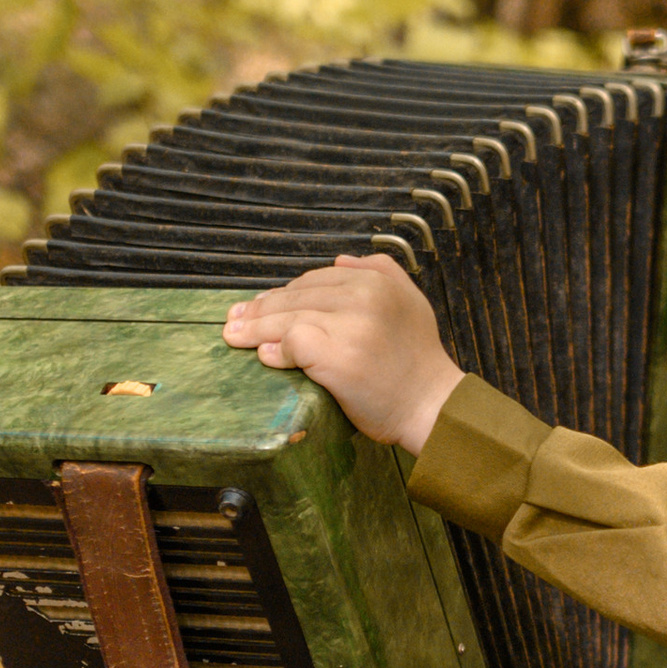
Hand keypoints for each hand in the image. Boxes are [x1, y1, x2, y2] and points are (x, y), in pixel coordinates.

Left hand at [221, 253, 462, 454]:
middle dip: (260, 308)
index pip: (315, 280)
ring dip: (255, 328)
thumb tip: (339, 261)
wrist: (433, 406)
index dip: (284, 292)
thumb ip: (379, 271)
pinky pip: (293, 343)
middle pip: (296, 297)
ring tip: (234, 336)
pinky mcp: (337, 356)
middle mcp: (363, 296)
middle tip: (234, 318)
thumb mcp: (409, 300)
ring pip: (288, 318)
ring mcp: (349, 325)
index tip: (260, 303)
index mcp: (377, 280)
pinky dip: (274, 349)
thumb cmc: (418, 361)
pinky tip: (263, 355)